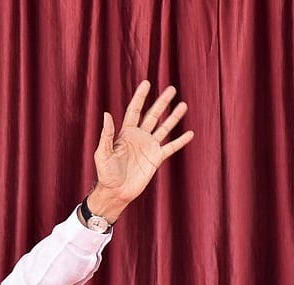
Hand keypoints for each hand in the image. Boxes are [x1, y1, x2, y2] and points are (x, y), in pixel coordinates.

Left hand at [87, 80, 193, 222]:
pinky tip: (190, 133)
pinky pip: (171, 147)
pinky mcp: (156, 159)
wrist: (116, 192)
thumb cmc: (106, 173)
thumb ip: (107, 134)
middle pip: (152, 115)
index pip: (134, 110)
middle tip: (171, 89)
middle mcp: (139, 137)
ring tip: (183, 105)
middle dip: (161, 102)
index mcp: (125, 133)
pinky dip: (180, 141)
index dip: (140, 97)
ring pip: (164, 128)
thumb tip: (107, 114)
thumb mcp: (103, 153)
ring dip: (173, 117)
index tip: (147, 83)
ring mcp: (149, 147)